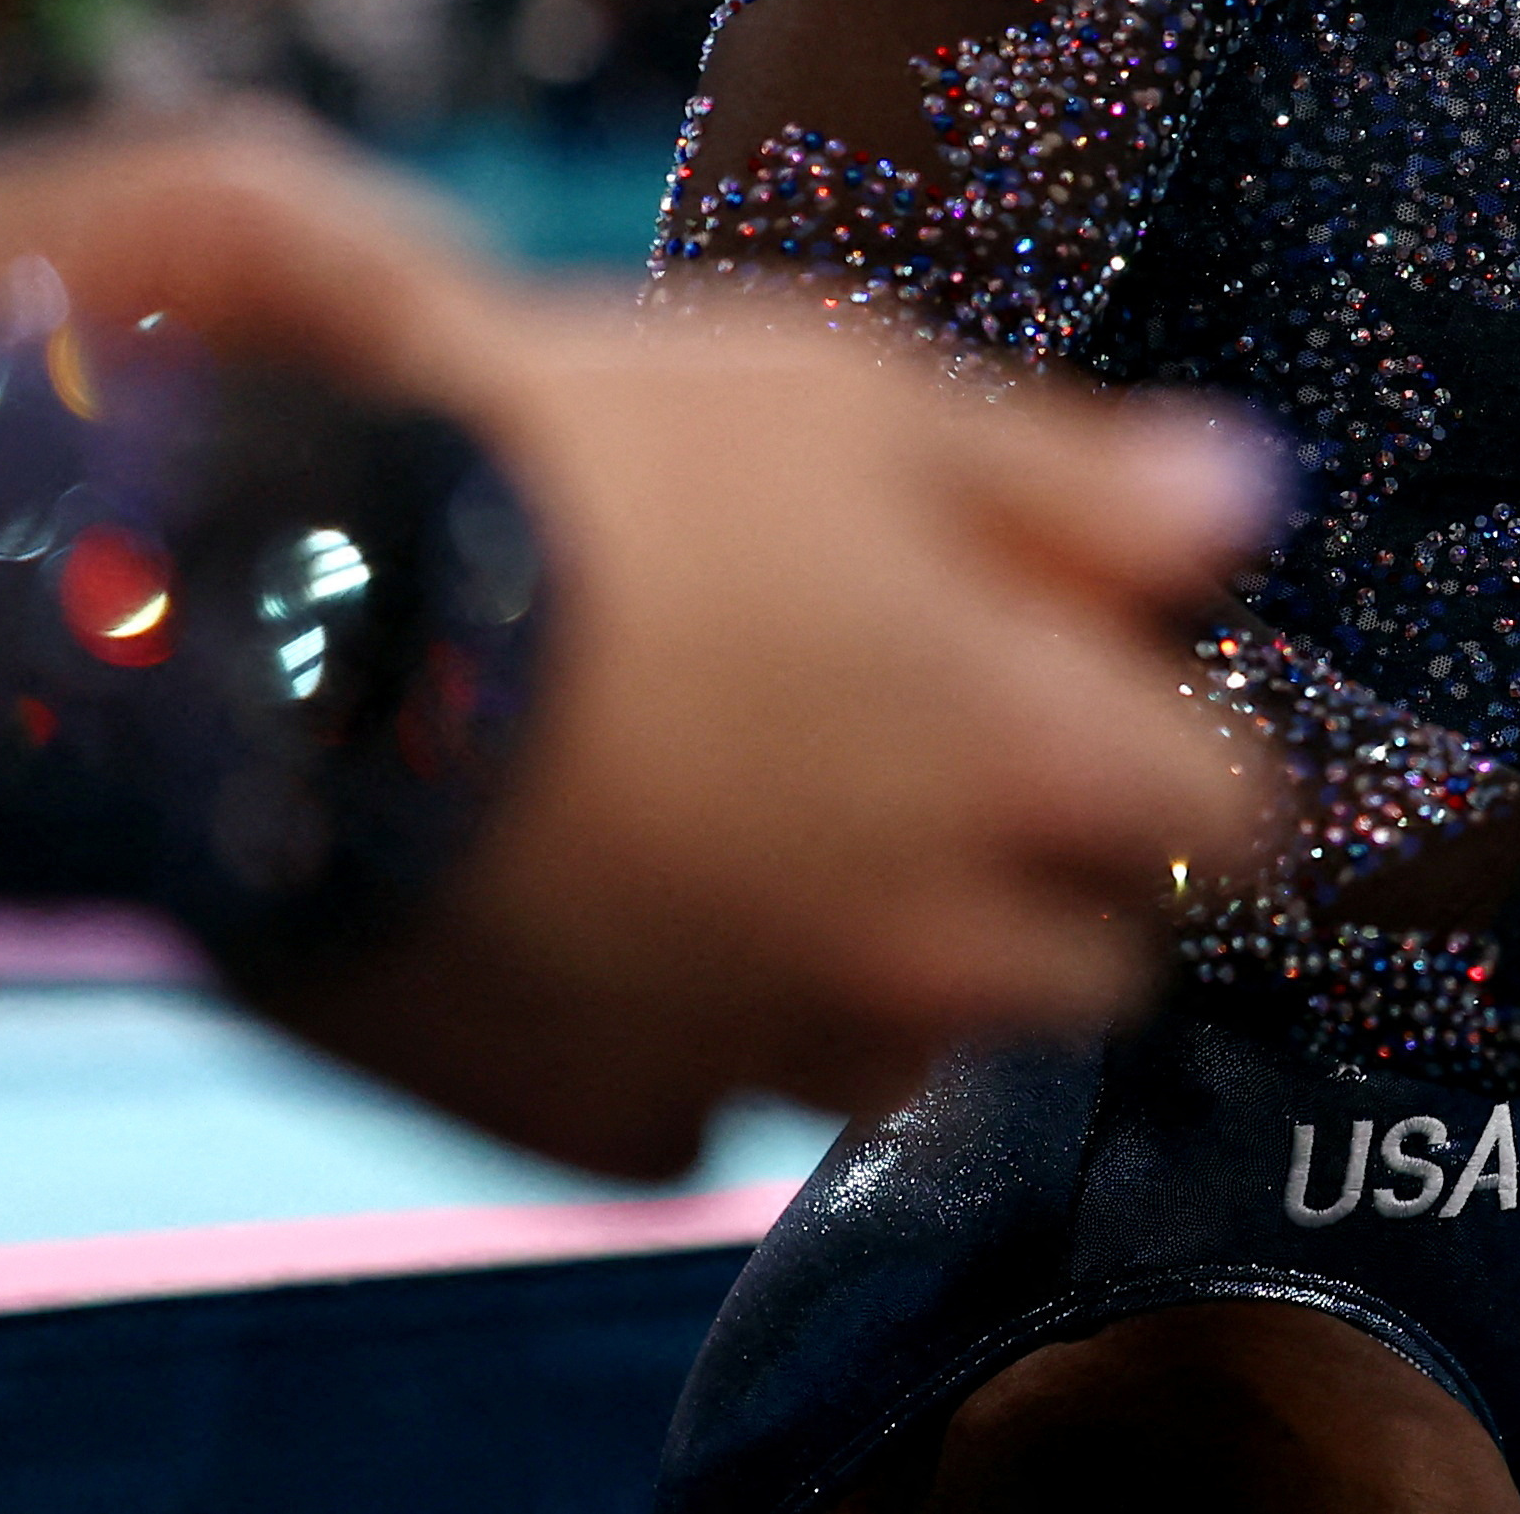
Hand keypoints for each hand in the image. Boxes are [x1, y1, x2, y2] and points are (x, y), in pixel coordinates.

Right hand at [0, 121, 1288, 1176]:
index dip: (1174, 736)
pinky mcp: (598, 1116)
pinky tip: (613, 888)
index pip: (1231, 814)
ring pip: (901, 1044)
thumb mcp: (863, 403)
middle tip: (918, 734)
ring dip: (874, 949)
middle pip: (1086, 958)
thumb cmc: (588, 472)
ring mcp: (764, 1048)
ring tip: (748, 804)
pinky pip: (704, 1090)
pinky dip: (689, 1014)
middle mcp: (927, 946)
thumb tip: (1247, 505)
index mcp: (1028, 763)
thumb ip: (1082, 485)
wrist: (272, 622)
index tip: (1095, 674)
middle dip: (1045, 865)